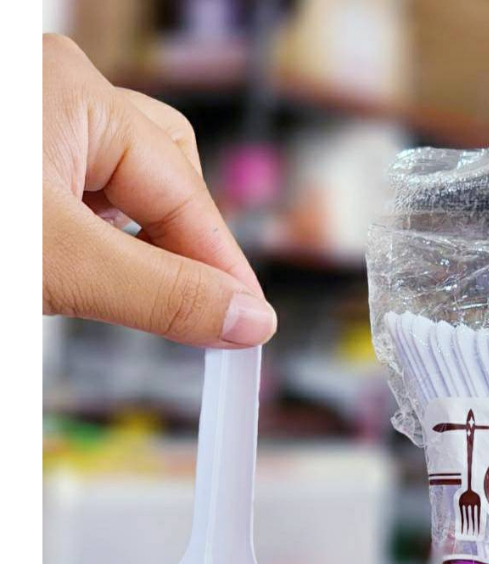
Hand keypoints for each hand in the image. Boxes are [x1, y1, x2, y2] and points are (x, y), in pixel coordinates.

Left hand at [42, 33, 275, 348]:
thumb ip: (162, 294)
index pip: (185, 195)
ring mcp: (34, 124)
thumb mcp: (59, 263)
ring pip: (123, 191)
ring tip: (106, 289)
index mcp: (76, 93)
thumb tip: (247, 320)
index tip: (249, 327)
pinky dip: (92, 241)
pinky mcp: (21, 164)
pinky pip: (81, 196)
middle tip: (189, 312)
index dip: (222, 269)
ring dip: (135, 247)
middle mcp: (57, 94)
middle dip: (181, 248)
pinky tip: (68, 269)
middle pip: (167, 179)